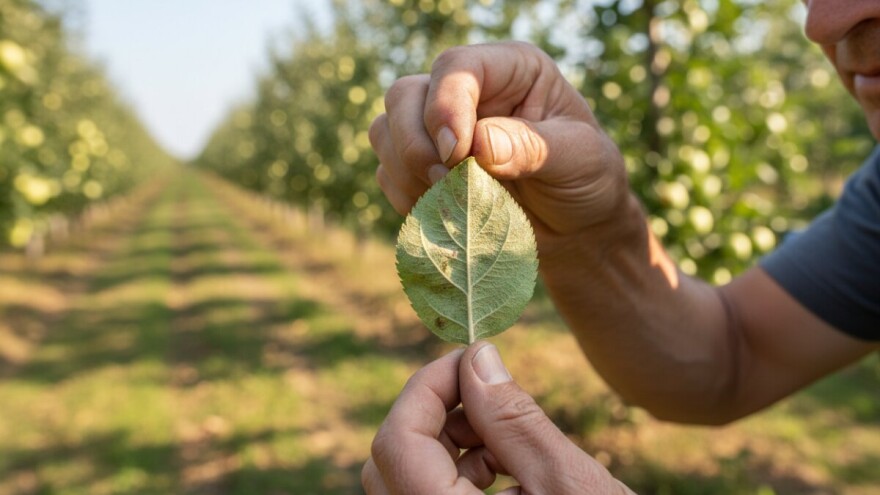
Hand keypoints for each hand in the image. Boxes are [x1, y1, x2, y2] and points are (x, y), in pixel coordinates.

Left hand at [361, 342, 632, 493]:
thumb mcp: (569, 486)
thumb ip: (515, 421)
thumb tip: (479, 358)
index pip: (396, 442)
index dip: (428, 386)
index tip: (472, 356)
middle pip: (388, 460)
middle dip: (435, 413)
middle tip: (489, 393)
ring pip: (401, 480)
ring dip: (446, 444)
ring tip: (505, 439)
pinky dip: (453, 474)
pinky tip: (503, 469)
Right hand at [370, 41, 628, 246]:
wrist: (576, 228)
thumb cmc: (586, 180)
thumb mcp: (578, 158)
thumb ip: (531, 147)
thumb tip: (478, 145)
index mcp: (509, 70)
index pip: (455, 67)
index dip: (445, 107)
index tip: (456, 154)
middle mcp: (468, 92)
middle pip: (404, 95)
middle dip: (416, 144)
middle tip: (448, 183)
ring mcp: (437, 129)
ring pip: (385, 132)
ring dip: (408, 173)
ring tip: (452, 202)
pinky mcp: (422, 167)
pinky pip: (386, 173)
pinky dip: (406, 197)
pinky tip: (443, 214)